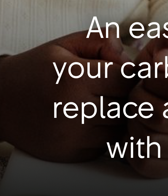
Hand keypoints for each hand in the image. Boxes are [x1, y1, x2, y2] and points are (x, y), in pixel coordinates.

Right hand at [0, 30, 129, 161]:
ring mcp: (72, 137)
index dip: (127, 72)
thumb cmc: (36, 69)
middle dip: (124, 94)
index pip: (125, 78)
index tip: (118, 70)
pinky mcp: (71, 155)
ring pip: (118, 128)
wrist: (0, 103)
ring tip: (100, 101)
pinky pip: (104, 145)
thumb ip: (100, 40)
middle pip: (125, 104)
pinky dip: (104, 133)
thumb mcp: (65, 44)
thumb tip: (127, 56)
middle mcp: (74, 111)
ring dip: (117, 115)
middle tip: (111, 85)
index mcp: (74, 78)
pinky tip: (89, 118)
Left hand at [125, 33, 167, 178]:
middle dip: (138, 102)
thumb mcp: (166, 45)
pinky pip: (144, 161)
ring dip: (133, 123)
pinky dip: (132, 146)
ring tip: (138, 112)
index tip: (149, 77)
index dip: (152, 79)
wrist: (158, 95)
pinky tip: (138, 131)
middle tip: (137, 95)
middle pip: (160, 115)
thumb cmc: (161, 68)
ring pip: (150, 140)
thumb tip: (165, 62)